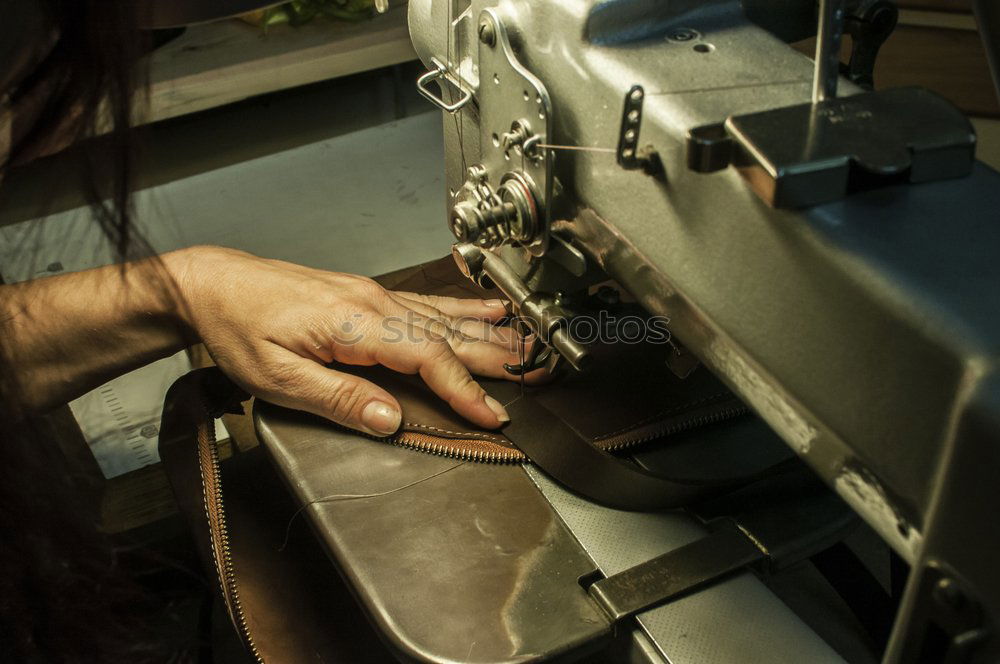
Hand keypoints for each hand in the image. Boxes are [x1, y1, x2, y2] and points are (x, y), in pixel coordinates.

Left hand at [175, 247, 541, 435]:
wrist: (215, 286)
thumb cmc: (239, 327)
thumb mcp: (276, 377)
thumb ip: (338, 397)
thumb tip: (389, 419)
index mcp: (354, 323)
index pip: (426, 356)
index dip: (462, 388)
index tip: (490, 413)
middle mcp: (373, 303)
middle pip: (448, 333)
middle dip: (497, 357)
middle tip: (538, 372)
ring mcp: (374, 295)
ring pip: (445, 317)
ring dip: (490, 334)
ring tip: (527, 345)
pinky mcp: (369, 295)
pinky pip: (428, 303)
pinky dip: (463, 309)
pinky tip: (486, 310)